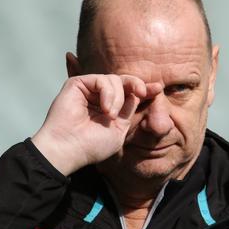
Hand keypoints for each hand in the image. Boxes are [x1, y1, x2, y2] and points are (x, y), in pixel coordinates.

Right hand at [32, 74, 146, 175]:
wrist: (69, 149)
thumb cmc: (92, 146)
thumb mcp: (119, 129)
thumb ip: (129, 110)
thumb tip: (139, 92)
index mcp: (111, 108)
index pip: (130, 93)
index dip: (144, 89)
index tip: (158, 88)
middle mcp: (99, 97)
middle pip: (124, 81)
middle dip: (136, 84)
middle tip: (142, 92)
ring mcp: (88, 90)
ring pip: (115, 80)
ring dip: (117, 97)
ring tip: (109, 115)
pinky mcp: (77, 84)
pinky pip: (102, 79)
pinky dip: (107, 92)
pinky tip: (104, 109)